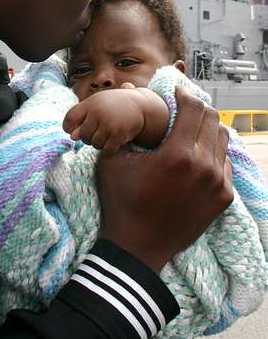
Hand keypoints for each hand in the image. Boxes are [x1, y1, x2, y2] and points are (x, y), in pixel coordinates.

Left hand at [63, 87, 168, 150]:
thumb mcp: (97, 107)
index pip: (69, 118)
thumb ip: (82, 120)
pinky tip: (113, 142)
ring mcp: (108, 124)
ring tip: (106, 135)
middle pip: (83, 134)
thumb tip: (72, 137)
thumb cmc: (114, 106)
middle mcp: (98, 112)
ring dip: (99, 143)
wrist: (140, 105)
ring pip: (94, 144)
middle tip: (96, 132)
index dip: (68, 127)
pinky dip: (108, 149)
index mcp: (90, 103)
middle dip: (87, 137)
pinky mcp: (118, 134)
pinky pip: (106, 149)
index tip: (73, 129)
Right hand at [97, 86, 232, 271]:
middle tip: (183, 108)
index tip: (175, 92)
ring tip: (189, 131)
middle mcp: (203, 166)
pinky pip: (225, 164)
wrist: (138, 246)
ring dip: (207, 129)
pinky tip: (195, 157)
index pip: (193, 108)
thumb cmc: (122, 202)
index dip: (184, 94)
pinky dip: (213, 154)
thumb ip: (122, 130)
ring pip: (223, 140)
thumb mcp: (113, 162)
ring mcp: (217, 183)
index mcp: (177, 154)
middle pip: (213, 120)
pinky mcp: (223, 198)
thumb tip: (125, 97)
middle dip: (197, 108)